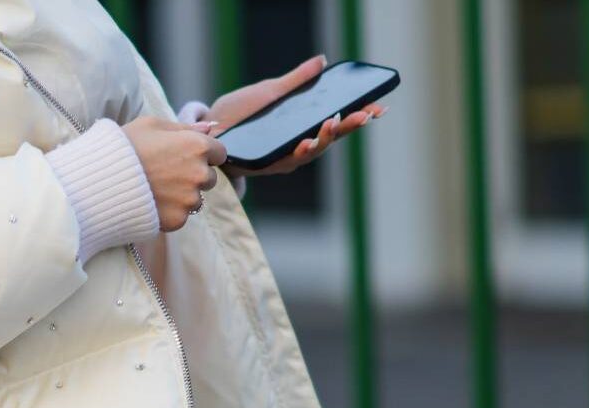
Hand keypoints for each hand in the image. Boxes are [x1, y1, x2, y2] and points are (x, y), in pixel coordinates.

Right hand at [122, 116, 226, 230]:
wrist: (99, 182)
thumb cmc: (124, 147)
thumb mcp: (152, 125)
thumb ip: (185, 127)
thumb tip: (211, 128)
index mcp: (197, 146)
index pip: (219, 153)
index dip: (202, 154)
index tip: (183, 156)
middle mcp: (199, 174)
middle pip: (209, 178)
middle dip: (193, 176)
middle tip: (165, 174)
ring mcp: (189, 199)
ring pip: (196, 199)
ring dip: (182, 195)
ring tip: (155, 189)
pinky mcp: (178, 220)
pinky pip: (181, 216)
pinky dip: (170, 212)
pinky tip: (151, 202)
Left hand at [202, 54, 388, 176]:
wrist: (208, 129)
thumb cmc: (240, 112)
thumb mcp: (271, 91)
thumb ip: (297, 80)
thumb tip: (321, 61)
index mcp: (304, 124)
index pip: (338, 120)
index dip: (359, 114)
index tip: (380, 106)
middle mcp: (299, 143)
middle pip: (331, 136)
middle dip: (350, 126)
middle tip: (366, 114)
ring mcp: (285, 155)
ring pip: (313, 150)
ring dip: (327, 138)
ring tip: (336, 122)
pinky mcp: (268, 163)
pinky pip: (288, 160)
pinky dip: (301, 152)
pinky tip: (309, 143)